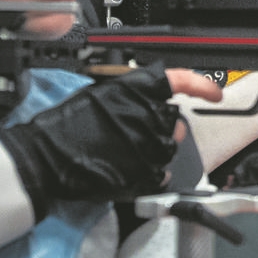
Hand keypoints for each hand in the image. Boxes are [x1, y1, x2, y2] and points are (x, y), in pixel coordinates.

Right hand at [0, 61, 219, 220]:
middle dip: (164, 128)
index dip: (202, 86)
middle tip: (138, 134)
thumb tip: (149, 101)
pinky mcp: (142, 172)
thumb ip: (131, 95)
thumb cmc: (64, 125)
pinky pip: (162, 175)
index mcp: (137, 89)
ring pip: (169, 148)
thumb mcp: (100, 94)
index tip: (214, 94)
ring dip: (156, 151)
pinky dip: (153, 176)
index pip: (181, 81)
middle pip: (175, 121)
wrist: (42, 157)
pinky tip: (133, 171)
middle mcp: (147, 113)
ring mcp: (147, 144)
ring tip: (127, 153)